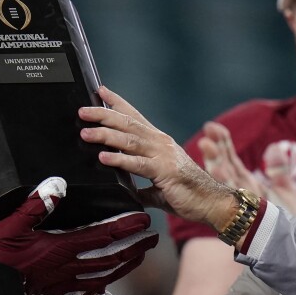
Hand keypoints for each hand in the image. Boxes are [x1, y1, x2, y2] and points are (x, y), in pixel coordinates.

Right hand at [0, 177, 157, 294]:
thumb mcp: (10, 224)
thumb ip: (35, 204)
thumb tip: (58, 183)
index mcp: (60, 247)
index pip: (102, 234)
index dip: (125, 226)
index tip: (144, 219)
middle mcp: (68, 267)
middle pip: (110, 256)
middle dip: (134, 245)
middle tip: (153, 237)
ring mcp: (64, 284)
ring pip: (104, 274)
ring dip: (124, 264)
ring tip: (140, 255)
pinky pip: (88, 290)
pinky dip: (104, 283)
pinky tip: (110, 279)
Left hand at [79, 86, 236, 228]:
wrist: (213, 203)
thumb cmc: (188, 193)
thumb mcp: (158, 184)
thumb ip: (141, 183)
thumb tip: (125, 188)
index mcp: (159, 142)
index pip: (135, 117)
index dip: (118, 103)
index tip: (100, 91)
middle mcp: (160, 143)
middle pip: (128, 123)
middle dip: (103, 115)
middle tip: (82, 111)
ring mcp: (163, 155)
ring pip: (130, 140)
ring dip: (105, 135)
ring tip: (86, 133)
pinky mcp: (165, 171)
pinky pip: (138, 164)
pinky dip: (119, 160)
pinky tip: (103, 157)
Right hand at [199, 122, 295, 215]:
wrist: (293, 249)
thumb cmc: (287, 223)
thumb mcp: (287, 193)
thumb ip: (280, 171)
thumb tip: (275, 149)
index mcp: (246, 185)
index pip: (231, 160)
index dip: (222, 143)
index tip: (212, 127)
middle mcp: (239, 193)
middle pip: (223, 167)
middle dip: (215, 151)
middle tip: (206, 135)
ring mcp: (239, 204)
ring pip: (224, 181)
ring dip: (216, 163)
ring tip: (206, 145)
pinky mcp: (244, 215)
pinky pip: (232, 196)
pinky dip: (225, 183)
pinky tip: (220, 170)